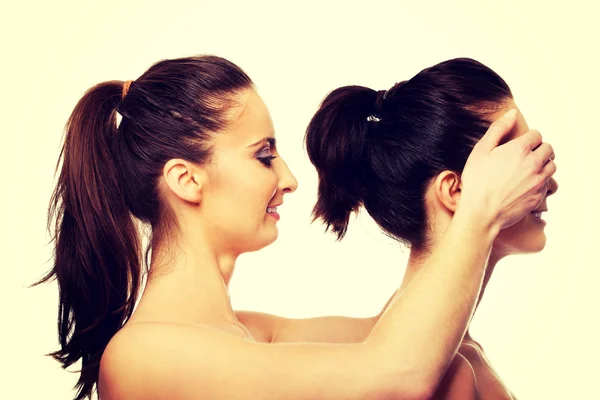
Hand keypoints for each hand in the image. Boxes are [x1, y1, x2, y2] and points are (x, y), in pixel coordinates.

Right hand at [458, 109, 555, 230]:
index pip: (536, 135)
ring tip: (527, 169)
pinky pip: (548, 183)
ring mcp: (539, 180)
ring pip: (551, 166)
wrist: (481, 212)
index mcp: (519, 149)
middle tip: (524, 156)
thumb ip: (498, 129)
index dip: (528, 138)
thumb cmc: (477, 181)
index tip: (518, 145)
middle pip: (548, 149)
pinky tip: (525, 184)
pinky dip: (540, 181)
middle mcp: (534, 163)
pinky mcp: (539, 195)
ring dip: (542, 164)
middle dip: (539, 149)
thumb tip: (512, 113)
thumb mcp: (481, 150)